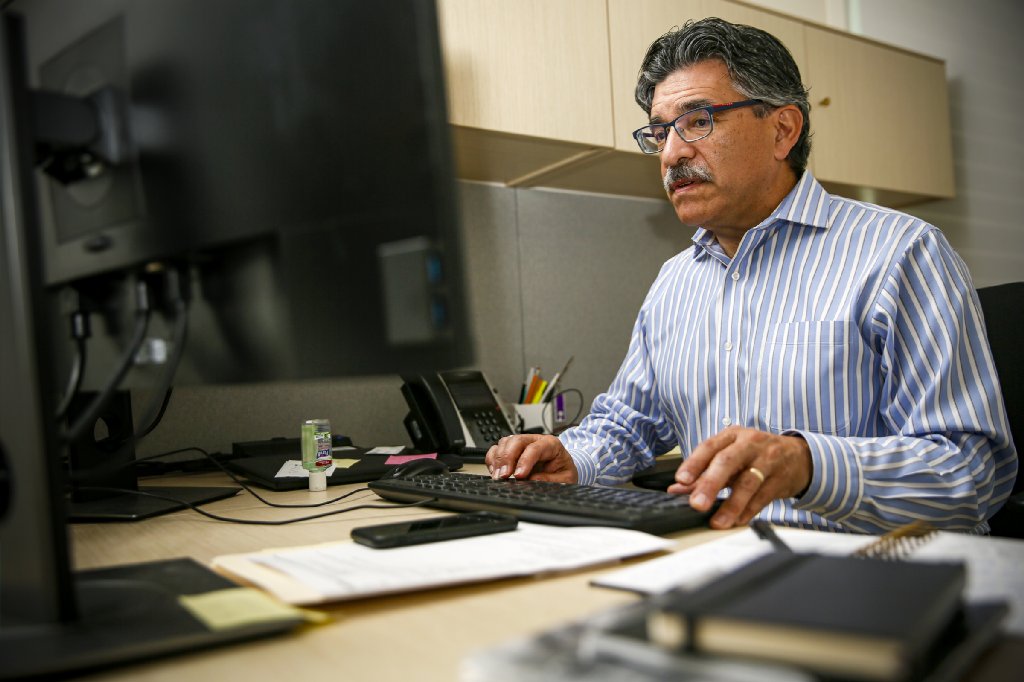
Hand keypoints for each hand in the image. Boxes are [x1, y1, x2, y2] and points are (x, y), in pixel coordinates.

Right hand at [485, 434, 577, 482]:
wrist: (561, 469)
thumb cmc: (564, 471)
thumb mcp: (566, 479)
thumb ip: (552, 479)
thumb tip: (533, 480)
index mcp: (551, 444)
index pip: (535, 448)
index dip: (525, 461)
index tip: (519, 476)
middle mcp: (534, 440)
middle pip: (516, 441)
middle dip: (507, 458)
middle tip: (504, 476)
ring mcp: (522, 444)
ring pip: (504, 442)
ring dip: (498, 459)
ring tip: (499, 476)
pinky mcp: (512, 450)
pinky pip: (496, 449)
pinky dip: (492, 459)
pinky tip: (495, 471)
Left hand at [667, 426, 811, 529]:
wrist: (799, 456)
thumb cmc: (757, 454)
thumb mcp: (730, 455)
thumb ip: (703, 472)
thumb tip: (676, 489)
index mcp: (732, 435)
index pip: (709, 447)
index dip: (694, 464)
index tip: (681, 481)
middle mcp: (750, 444)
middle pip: (727, 462)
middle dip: (710, 484)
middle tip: (697, 504)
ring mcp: (768, 460)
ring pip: (747, 483)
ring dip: (731, 505)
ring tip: (718, 522)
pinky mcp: (780, 479)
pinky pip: (762, 497)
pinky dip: (748, 511)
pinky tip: (737, 521)